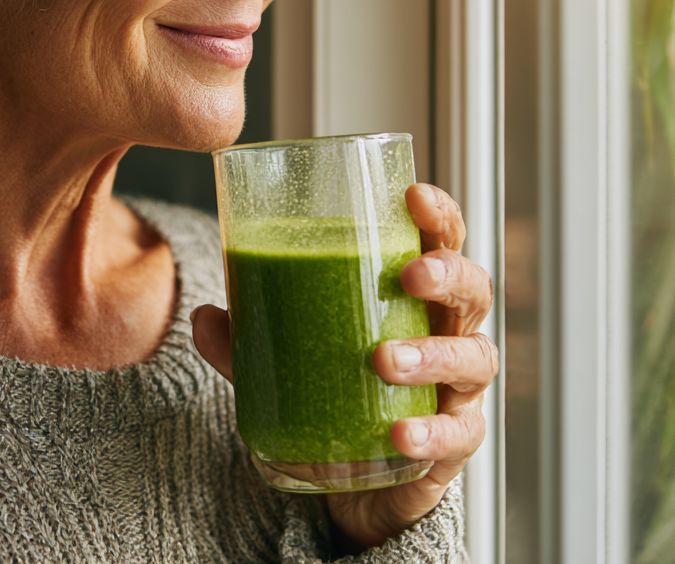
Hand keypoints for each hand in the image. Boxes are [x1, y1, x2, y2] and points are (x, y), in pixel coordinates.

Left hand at [192, 183, 496, 549]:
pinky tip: (402, 434)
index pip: (440, 241)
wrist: (354, 480)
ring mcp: (458, 387)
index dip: (437, 214)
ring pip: (473, 357)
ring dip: (433, 353)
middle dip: (448, 274)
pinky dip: (432, 433)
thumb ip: (247, 339)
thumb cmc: (333, 391)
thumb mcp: (283, 358)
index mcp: (412, 294)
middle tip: (410, 275)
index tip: (413, 195)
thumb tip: (200, 316)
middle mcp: (447, 331)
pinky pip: (458, 434)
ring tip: (386, 360)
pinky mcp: (455, 442)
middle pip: (474, 289)